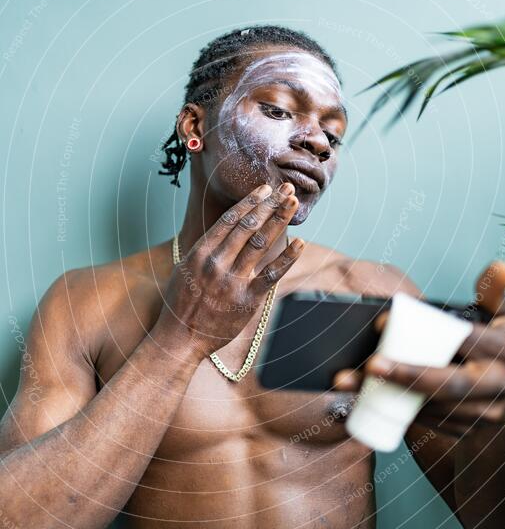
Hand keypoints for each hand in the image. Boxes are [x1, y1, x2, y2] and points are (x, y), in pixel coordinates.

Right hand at [154, 182, 303, 357]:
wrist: (179, 339)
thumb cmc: (181, 304)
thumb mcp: (185, 269)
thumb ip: (205, 250)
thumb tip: (223, 230)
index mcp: (200, 252)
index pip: (230, 219)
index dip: (250, 201)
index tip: (264, 188)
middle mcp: (217, 263)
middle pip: (248, 226)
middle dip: (269, 204)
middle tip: (285, 188)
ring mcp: (232, 281)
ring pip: (261, 243)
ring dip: (278, 219)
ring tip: (292, 203)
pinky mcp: (247, 300)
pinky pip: (272, 275)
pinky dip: (287, 258)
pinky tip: (300, 243)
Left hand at [333, 261, 504, 436]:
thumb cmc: (497, 348)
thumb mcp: (501, 318)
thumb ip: (493, 292)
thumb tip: (497, 266)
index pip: (463, 338)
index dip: (425, 331)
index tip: (382, 323)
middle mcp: (501, 384)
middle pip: (451, 383)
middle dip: (409, 375)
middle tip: (370, 365)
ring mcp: (486, 413)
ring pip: (434, 407)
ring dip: (391, 397)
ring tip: (353, 382)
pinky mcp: (466, 431)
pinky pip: (429, 424)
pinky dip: (398, 412)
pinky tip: (367, 400)